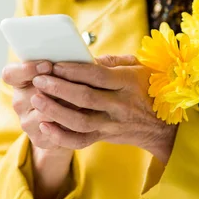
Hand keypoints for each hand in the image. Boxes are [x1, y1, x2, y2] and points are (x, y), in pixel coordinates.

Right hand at [2, 60, 73, 198]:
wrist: (65, 122)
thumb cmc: (65, 88)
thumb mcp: (62, 73)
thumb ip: (63, 65)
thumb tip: (80, 60)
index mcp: (20, 81)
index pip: (11, 74)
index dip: (27, 69)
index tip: (48, 65)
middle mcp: (19, 102)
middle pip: (32, 93)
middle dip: (57, 88)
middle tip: (77, 83)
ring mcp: (27, 122)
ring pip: (45, 113)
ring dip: (67, 105)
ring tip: (87, 99)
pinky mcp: (39, 139)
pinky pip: (55, 133)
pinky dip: (71, 123)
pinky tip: (84, 114)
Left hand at [31, 55, 177, 163]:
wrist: (162, 126)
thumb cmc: (148, 88)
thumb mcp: (138, 67)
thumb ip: (113, 61)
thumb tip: (86, 57)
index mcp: (128, 83)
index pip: (98, 75)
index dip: (74, 70)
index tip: (54, 65)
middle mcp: (120, 105)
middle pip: (85, 98)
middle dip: (58, 88)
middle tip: (38, 80)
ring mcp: (112, 124)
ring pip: (79, 121)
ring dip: (55, 110)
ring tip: (36, 98)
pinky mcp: (104, 137)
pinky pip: (80, 141)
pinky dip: (60, 135)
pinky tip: (44, 125)